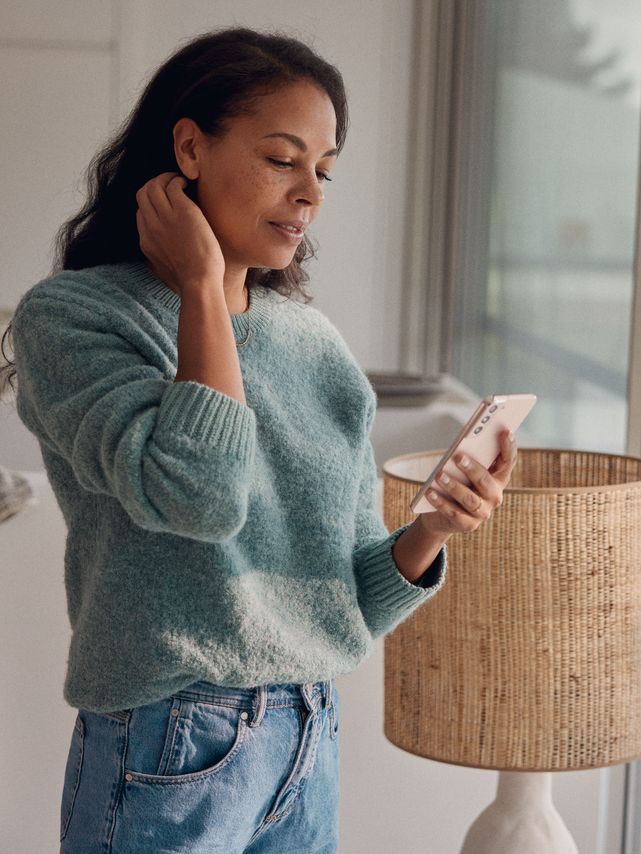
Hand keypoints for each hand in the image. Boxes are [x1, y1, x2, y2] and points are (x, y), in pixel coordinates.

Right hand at [135, 172, 224, 296]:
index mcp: (146, 241)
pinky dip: (178, 180)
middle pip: (142, 194)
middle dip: (154, 184)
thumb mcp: (166, 270)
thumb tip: (166, 257)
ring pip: (153, 186)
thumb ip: (161, 258)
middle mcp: (151, 227)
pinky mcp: (182, 211)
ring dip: (165, 178)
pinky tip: (188, 185)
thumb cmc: (191, 281)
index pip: (140, 212)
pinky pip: (172, 185)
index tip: (165, 203)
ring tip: (179, 181)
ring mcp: (165, 218)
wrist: (199, 282)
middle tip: (170, 184)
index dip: (151, 204)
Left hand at [419, 430, 517, 537]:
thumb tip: (461, 444)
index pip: (508, 462)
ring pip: (470, 499)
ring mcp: (483, 512)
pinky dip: (440, 502)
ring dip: (454, 486)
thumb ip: (468, 457)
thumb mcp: (463, 471)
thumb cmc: (456, 483)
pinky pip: (454, 513)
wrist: (442, 515)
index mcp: (498, 478)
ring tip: (439, 475)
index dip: (509, 447)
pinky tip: (429, 492)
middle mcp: (494, 496)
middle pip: (486, 481)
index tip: (504, 431)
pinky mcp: (468, 525)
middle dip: (472, 469)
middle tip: (458, 456)